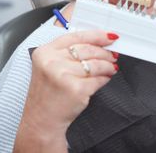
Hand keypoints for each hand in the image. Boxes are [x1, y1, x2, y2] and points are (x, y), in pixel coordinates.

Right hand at [14, 30, 118, 151]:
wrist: (42, 120)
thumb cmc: (48, 93)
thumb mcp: (50, 66)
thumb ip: (69, 52)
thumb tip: (99, 44)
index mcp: (45, 52)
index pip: (76, 36)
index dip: (97, 35)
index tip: (110, 37)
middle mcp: (52, 62)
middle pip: (89, 49)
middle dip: (105, 53)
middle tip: (113, 55)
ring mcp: (63, 75)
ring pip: (96, 64)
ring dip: (108, 66)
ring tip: (111, 68)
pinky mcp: (76, 89)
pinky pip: (98, 79)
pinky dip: (105, 79)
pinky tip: (104, 79)